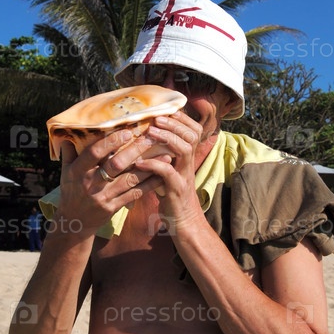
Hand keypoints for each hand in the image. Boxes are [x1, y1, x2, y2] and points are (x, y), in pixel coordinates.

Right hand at [54, 128, 171, 237]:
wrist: (75, 222)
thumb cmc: (71, 192)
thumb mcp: (65, 172)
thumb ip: (69, 152)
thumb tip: (69, 131)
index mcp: (77, 171)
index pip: (94, 153)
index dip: (111, 141)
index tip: (128, 131)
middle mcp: (91, 183)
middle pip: (116, 164)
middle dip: (135, 150)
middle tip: (151, 138)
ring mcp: (104, 196)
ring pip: (130, 179)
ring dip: (149, 167)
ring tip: (165, 155)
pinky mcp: (114, 207)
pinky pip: (135, 194)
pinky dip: (150, 184)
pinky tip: (162, 175)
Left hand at [134, 111, 205, 232]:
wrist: (183, 221)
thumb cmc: (171, 193)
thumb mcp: (170, 170)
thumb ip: (163, 154)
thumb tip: (145, 136)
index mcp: (188, 157)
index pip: (194, 130)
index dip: (182, 119)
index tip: (166, 111)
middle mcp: (189, 164)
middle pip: (192, 135)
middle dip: (175, 124)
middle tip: (157, 118)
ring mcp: (184, 176)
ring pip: (184, 149)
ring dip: (167, 138)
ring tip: (151, 133)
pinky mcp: (176, 189)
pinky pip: (168, 172)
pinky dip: (154, 164)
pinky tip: (140, 161)